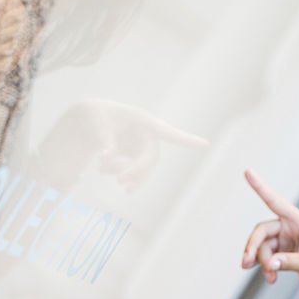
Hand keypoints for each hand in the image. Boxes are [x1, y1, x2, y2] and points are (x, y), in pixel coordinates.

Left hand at [75, 99, 208, 190]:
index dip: (186, 140)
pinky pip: (134, 172)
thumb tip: (108, 157)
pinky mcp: (136, 157)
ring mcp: (143, 147)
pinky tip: (101, 170)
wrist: (92, 120)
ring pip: (143, 169)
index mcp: (144, 121)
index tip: (205, 144)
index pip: (167, 132)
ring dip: (126, 174)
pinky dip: (121, 175)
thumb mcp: (98, 125)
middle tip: (119, 181)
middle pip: (150, 158)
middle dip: (136, 171)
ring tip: (100, 170)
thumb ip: (105, 141)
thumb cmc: (97, 116)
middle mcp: (148, 135)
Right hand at [241, 168, 298, 290]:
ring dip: (262, 262)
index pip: (276, 202)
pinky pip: (266, 256)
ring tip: (270, 279)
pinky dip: (266, 267)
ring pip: (262, 247)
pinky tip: (271, 279)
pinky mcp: (281, 250)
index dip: (260, 187)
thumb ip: (290, 263)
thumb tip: (269, 265)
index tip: (247, 171)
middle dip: (253, 248)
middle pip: (262, 231)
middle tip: (245, 264)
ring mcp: (284, 238)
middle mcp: (290, 226)